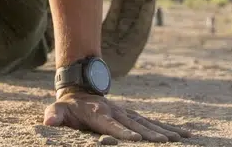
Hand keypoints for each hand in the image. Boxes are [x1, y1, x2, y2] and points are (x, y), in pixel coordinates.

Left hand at [44, 89, 191, 141]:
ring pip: (147, 122)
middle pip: (134, 124)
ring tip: (181, 138)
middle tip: (166, 142)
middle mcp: (116, 112)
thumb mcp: (57, 110)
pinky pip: (152, 122)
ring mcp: (126, 113)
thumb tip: (47, 120)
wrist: (80, 90)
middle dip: (150, 133)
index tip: (135, 139)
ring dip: (164, 131)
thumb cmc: (68, 107)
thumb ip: (54, 115)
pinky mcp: (133, 115)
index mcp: (97, 114)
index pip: (111, 124)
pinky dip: (169, 128)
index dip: (122, 131)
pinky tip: (184, 133)